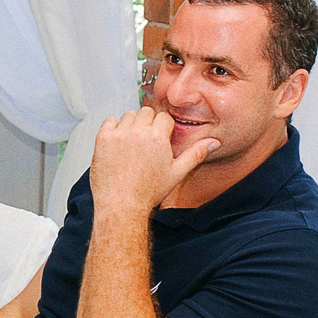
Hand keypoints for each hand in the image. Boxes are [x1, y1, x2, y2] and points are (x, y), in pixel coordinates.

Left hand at [88, 106, 213, 215]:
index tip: (160, 139)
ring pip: (129, 115)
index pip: (164, 117)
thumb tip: (213, 142)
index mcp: (158, 137)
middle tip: (146, 142)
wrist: (121, 204)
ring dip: (132, 124)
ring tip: (133, 144)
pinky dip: (114, 128)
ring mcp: (119, 134)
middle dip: (148, 123)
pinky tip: (118, 143)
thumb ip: (195, 154)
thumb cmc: (148, 192)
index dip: (163, 129)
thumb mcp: (177, 173)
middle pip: (146, 112)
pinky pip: (110, 121)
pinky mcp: (103, 139)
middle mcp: (138, 132)